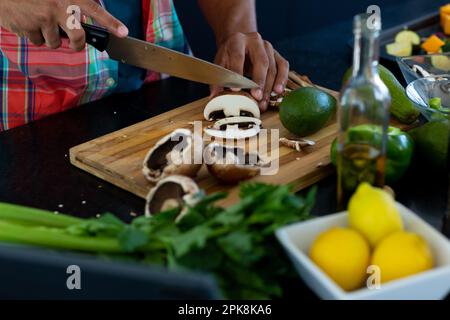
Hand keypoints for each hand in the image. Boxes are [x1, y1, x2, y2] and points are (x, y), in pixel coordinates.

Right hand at [0, 0, 127, 50]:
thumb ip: (69, 3)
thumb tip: (79, 19)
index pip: (95, 10)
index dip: (111, 22)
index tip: (123, 32)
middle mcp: (58, 7)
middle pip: (77, 38)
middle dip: (77, 45)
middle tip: (74, 43)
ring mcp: (42, 18)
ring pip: (54, 41)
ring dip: (49, 36)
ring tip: (39, 20)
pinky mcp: (27, 27)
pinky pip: (36, 40)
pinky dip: (32, 34)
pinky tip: (26, 20)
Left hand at [212, 32, 288, 111]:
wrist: (240, 44)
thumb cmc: (229, 56)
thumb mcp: (220, 64)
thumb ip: (217, 80)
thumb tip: (213, 97)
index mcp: (237, 40)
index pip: (238, 56)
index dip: (237, 73)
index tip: (236, 89)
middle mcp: (255, 40)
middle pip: (260, 61)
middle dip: (259, 81)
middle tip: (256, 97)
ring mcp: (268, 47)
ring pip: (272, 67)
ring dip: (269, 87)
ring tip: (263, 102)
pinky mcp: (277, 54)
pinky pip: (283, 67)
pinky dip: (282, 79)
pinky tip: (278, 91)